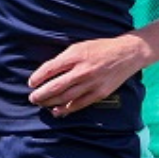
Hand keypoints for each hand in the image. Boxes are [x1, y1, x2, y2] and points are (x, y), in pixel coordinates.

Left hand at [27, 34, 148, 117]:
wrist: (127, 54)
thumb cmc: (101, 48)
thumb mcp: (81, 46)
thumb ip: (65, 59)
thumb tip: (48, 73)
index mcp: (77, 55)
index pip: (51, 68)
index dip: (38, 77)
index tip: (31, 83)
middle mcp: (83, 70)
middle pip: (56, 86)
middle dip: (41, 94)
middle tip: (32, 98)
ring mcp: (92, 83)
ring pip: (65, 97)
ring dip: (50, 102)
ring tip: (41, 104)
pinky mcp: (99, 93)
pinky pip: (79, 104)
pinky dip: (66, 109)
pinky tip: (56, 111)